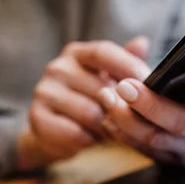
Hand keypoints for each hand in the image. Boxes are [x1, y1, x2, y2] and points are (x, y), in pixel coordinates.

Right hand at [17, 37, 150, 170]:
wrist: (57, 131)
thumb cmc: (92, 100)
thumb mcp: (111, 80)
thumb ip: (127, 62)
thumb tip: (142, 42)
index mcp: (78, 53)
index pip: (103, 51)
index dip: (127, 66)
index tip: (147, 82)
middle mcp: (57, 67)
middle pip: (100, 87)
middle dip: (121, 107)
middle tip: (132, 119)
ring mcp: (44, 91)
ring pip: (90, 113)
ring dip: (106, 127)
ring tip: (111, 130)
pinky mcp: (37, 117)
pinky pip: (75, 133)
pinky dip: (89, 140)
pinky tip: (91, 139)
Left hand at [96, 48, 184, 163]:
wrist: (183, 103)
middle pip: (183, 122)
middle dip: (151, 105)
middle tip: (125, 86)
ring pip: (158, 139)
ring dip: (128, 120)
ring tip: (107, 97)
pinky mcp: (172, 157)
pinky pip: (143, 149)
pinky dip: (123, 133)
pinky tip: (107, 117)